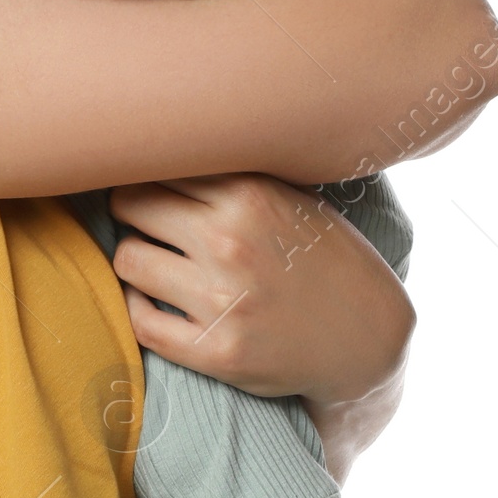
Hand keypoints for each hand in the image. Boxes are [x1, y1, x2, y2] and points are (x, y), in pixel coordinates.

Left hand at [108, 175, 413, 457]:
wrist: (369, 338)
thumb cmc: (325, 259)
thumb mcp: (294, 200)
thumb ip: (234, 175)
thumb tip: (165, 145)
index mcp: (250, 196)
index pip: (158, 164)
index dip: (147, 172)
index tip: (151, 185)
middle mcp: (231, 243)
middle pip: (130, 205)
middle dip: (131, 210)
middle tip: (145, 223)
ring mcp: (222, 300)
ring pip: (127, 260)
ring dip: (135, 260)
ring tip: (154, 263)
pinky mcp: (217, 351)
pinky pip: (140, 322)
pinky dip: (136, 308)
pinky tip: (153, 302)